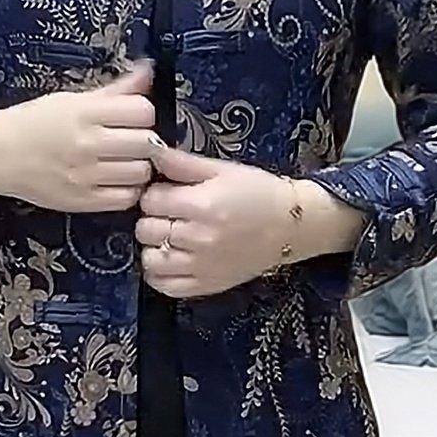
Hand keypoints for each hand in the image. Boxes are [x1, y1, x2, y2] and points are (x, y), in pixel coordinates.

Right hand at [0, 62, 157, 213]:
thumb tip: (148, 71)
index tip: (133, 116)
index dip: (142, 112)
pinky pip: (126, 198)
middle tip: (131, 139)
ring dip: (138, 165)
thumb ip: (114, 89)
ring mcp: (85, 176)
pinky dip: (128, 189)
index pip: (142, 110)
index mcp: (84, 112)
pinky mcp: (82, 202)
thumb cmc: (34, 122)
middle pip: (147, 142)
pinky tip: (117, 179)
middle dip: (144, 138)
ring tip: (124, 160)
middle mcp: (86, 144)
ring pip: (141, 171)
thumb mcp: (72, 98)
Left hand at [136, 148, 296, 298]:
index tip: (167, 192)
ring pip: (151, 259)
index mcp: (203, 205)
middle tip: (170, 213)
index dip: (155, 193)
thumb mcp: (222, 169)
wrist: (290, 226)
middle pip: (146, 229)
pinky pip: (165, 286)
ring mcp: (202, 266)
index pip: (150, 200)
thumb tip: (149, 150)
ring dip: (154, 246)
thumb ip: (182, 163)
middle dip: (153, 217)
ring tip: (169, 236)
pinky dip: (159, 273)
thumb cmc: (257, 192)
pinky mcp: (207, 285)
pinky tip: (169, 259)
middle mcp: (199, 238)